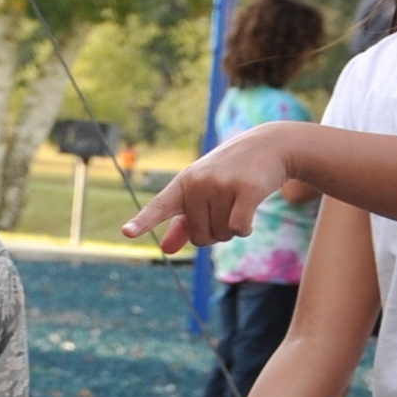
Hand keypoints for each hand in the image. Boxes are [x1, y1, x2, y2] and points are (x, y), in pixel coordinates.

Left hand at [122, 120, 298, 255]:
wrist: (269, 146)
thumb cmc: (231, 172)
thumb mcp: (203, 192)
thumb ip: (183, 223)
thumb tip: (166, 250)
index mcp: (183, 184)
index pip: (159, 207)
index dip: (143, 222)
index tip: (127, 233)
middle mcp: (198, 183)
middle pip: (200, 237)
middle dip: (215, 232)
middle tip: (226, 206)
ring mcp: (221, 185)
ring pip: (221, 235)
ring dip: (233, 229)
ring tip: (238, 201)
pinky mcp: (245, 189)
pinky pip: (239, 229)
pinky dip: (246, 229)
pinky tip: (251, 211)